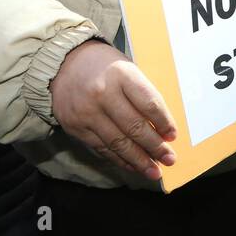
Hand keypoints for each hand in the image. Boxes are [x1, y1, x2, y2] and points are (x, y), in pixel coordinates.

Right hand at [50, 39, 176, 180]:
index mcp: (121, 74)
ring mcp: (87, 112)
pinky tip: (132, 166)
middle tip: (170, 159)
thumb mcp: (127, 69)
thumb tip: (161, 128)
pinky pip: (101, 148)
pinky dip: (119, 159)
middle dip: (155, 147)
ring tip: (154, 171)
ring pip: (118, 142)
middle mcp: (103, 94)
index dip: (164, 123)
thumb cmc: (104, 66)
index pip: (149, 104)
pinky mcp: (75, 127)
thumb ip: (142, 94)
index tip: (173, 136)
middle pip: (134, 127)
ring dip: (139, 160)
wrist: (62, 64)